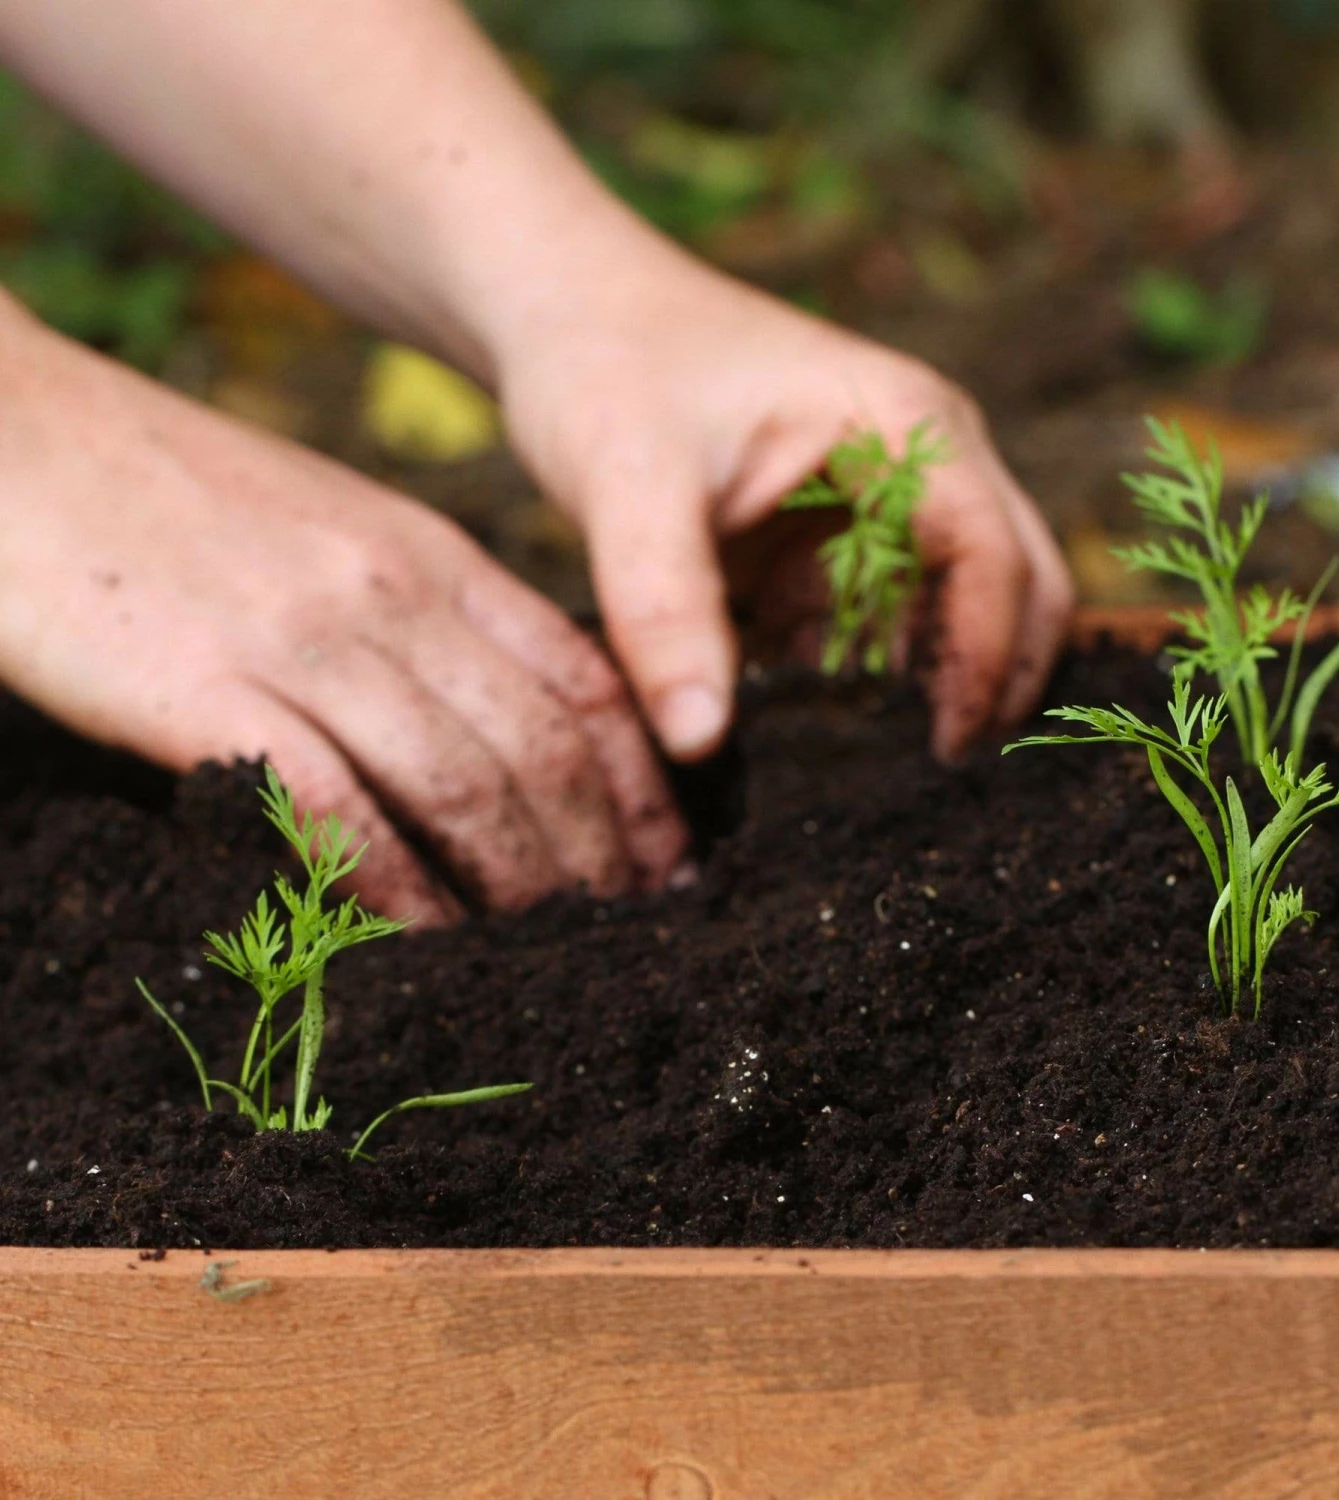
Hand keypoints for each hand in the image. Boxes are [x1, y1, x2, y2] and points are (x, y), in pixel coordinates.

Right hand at [0, 300, 686, 921]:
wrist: (14, 430)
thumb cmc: (174, 494)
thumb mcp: (336, 527)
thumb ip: (420, 610)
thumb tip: (492, 717)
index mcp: (433, 553)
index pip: (585, 678)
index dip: (643, 781)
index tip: (669, 856)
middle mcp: (393, 594)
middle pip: (542, 745)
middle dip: (603, 852)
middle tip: (631, 929)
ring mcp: (306, 639)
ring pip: (462, 784)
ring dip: (519, 886)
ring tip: (552, 956)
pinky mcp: (207, 689)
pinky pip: (337, 809)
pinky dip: (395, 888)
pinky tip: (425, 942)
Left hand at [496, 244, 1073, 762]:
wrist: (564, 311)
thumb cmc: (607, 366)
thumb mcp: (629, 487)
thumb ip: (666, 612)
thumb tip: (700, 742)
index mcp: (908, 427)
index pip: (997, 559)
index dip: (988, 661)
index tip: (945, 753)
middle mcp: (919, 458)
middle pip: (1013, 582)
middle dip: (991, 677)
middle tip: (936, 775)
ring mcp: (880, 495)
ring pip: (949, 608)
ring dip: (923, 682)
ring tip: (868, 767)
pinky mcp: (830, 531)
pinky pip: (874, 618)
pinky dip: (858, 674)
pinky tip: (812, 728)